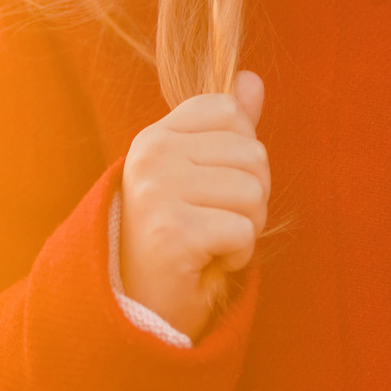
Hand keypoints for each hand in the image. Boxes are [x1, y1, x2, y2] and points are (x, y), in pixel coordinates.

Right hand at [120, 71, 268, 337]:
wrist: (137, 309)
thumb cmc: (174, 242)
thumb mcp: (198, 178)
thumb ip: (225, 131)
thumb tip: (251, 80)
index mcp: (155, 137)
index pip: (229, 112)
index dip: (240, 155)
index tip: (211, 189)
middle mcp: (150, 155)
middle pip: (253, 154)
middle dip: (250, 199)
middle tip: (212, 226)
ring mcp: (157, 191)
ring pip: (253, 193)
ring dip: (245, 229)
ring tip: (208, 244)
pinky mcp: (171, 231)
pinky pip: (243, 231)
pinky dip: (237, 256)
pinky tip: (205, 263)